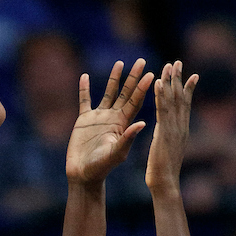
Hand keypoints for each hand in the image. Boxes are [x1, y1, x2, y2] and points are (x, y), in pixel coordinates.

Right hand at [66, 58, 152, 184]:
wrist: (83, 174)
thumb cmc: (101, 167)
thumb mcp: (116, 153)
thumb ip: (128, 138)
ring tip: (120, 63)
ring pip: (108, 93)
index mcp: (123, 124)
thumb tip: (142, 123)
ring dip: (114, 78)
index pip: (135, 102)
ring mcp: (99, 117)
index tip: (151, 74)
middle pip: (125, 93)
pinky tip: (85, 76)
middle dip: (133, 77)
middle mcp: (113, 117)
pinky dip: (84, 88)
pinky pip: (84, 100)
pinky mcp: (84, 120)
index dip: (142, 88)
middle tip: (141, 61)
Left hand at [145, 61, 198, 192]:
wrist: (165, 182)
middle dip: (180, 79)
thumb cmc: (164, 171)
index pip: (186, 105)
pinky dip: (160, 95)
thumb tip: (167, 132)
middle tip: (177, 61)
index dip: (189, 89)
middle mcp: (181, 126)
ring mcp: (174, 128)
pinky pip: (162, 109)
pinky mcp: (164, 132)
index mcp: (182, 129)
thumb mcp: (169, 149)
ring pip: (173, 100)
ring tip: (169, 65)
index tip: (192, 75)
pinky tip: (156, 82)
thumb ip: (169, 138)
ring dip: (171, 81)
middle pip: (182, 97)